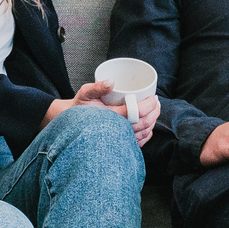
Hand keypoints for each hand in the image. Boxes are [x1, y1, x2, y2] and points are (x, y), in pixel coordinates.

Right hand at [44, 81, 161, 146]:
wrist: (71, 126)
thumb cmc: (79, 109)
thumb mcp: (85, 93)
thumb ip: (97, 87)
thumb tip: (111, 82)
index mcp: (111, 118)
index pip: (136, 113)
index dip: (149, 105)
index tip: (154, 97)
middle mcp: (117, 131)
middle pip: (144, 123)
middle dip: (155, 112)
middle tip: (157, 102)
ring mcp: (119, 140)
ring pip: (143, 133)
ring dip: (153, 122)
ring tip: (155, 111)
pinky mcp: (119, 145)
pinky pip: (138, 143)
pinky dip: (147, 134)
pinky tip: (149, 127)